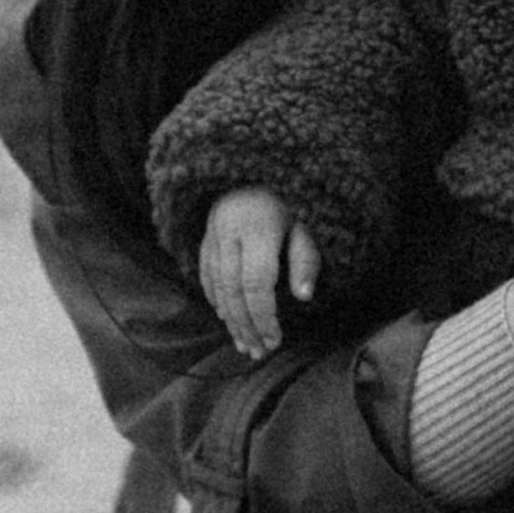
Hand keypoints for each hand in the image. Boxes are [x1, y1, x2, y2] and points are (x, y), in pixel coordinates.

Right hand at [197, 190, 321, 361]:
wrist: (259, 160)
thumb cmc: (292, 193)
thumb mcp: (308, 220)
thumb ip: (306, 257)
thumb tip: (304, 297)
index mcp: (257, 226)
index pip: (256, 284)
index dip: (264, 317)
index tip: (276, 340)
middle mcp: (229, 230)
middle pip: (233, 290)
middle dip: (246, 326)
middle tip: (259, 352)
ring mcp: (213, 231)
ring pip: (216, 286)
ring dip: (230, 320)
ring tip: (245, 345)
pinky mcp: (206, 233)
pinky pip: (205, 273)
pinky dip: (215, 299)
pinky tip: (227, 318)